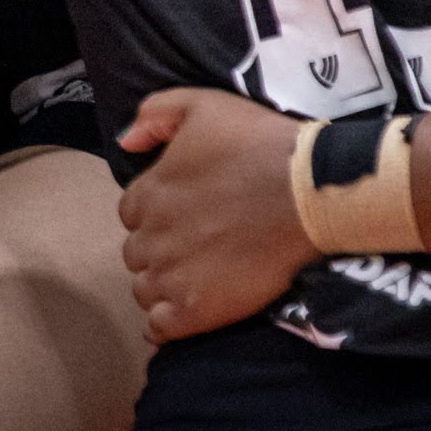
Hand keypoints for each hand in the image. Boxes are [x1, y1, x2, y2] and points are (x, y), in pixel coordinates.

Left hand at [116, 88, 317, 344]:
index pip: (131, 212)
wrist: (306, 192)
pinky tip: (186, 311)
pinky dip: (165, 322)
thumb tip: (124, 143)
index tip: (182, 214)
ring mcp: (171, 277)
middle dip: (158, 248)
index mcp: (148, 192)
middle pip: (137, 252)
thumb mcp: (203, 104)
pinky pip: (159, 327)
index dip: (155, 214)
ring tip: (195, 277)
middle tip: (195, 245)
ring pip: (144, 289)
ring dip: (162, 284)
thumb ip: (155, 114)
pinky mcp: (194, 311)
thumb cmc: (258, 143)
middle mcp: (151, 237)